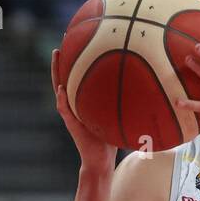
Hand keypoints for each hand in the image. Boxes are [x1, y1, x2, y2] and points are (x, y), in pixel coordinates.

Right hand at [52, 48, 117, 176]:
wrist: (101, 160)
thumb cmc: (110, 138)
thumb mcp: (116, 114)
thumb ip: (121, 100)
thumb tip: (143, 83)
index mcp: (81, 101)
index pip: (76, 76)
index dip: (74, 59)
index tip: (76, 40)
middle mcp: (73, 104)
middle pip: (63, 77)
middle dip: (62, 59)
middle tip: (62, 40)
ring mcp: (70, 113)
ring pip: (59, 89)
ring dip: (56, 72)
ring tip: (56, 56)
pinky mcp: (72, 125)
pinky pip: (64, 110)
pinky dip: (62, 99)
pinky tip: (61, 89)